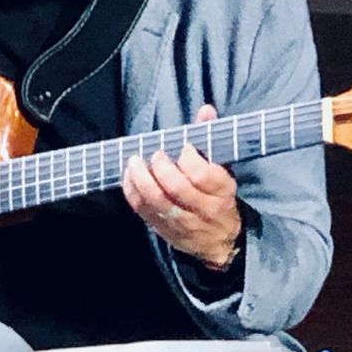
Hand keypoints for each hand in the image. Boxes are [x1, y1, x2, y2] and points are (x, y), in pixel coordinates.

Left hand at [122, 105, 241, 268]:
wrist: (222, 241)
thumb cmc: (218, 196)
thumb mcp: (222, 169)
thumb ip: (210, 138)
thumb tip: (205, 110)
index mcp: (221, 192)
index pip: (203, 175)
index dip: (189, 158)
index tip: (183, 147)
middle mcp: (203, 209)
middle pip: (177, 188)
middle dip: (161, 167)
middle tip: (155, 154)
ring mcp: (183, 222)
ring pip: (158, 201)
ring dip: (142, 179)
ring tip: (135, 162)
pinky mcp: (165, 230)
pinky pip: (143, 211)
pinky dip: (132, 192)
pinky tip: (129, 177)